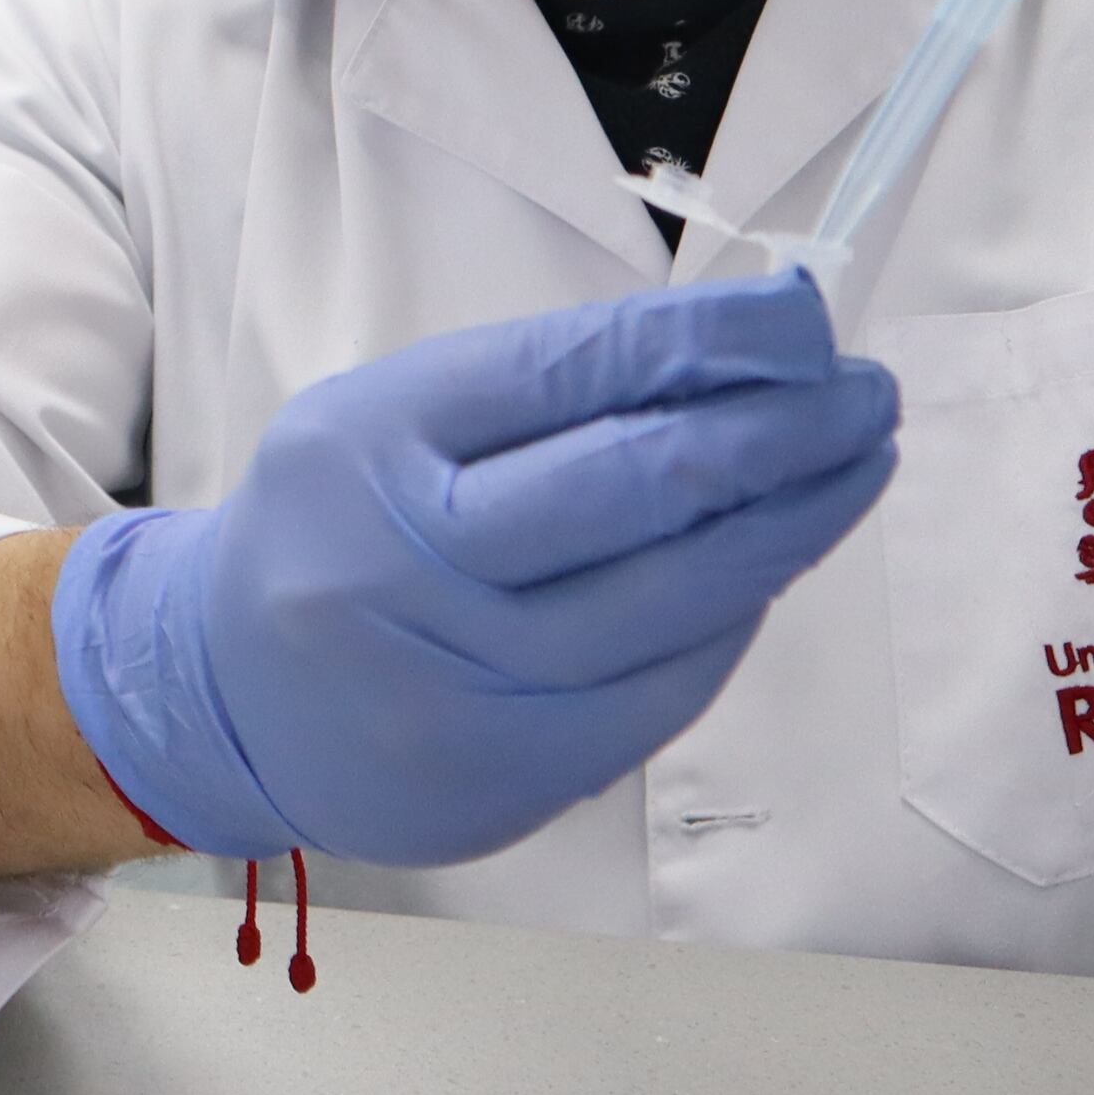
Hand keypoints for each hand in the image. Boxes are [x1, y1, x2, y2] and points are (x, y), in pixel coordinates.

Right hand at [47, 275, 897, 868]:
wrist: (227, 699)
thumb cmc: (338, 528)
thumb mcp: (395, 418)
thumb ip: (544, 388)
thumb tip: (734, 353)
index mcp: (368, 444)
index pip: (569, 374)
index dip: (706, 341)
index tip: (805, 315)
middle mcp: (402, 567)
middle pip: (634, 490)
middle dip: (778, 432)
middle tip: (865, 391)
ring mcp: (454, 686)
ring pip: (670, 603)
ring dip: (787, 526)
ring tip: (854, 466)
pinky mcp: (503, 779)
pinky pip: (660, 693)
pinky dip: (730, 621)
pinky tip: (770, 566)